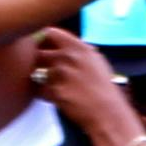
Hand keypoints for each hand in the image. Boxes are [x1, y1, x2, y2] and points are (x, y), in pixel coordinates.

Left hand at [32, 30, 145, 145]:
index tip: (45, 48)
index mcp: (79, 48)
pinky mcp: (53, 92)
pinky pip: (40, 89)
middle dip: (40, 61)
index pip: (50, 33)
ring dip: (45, 79)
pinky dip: (46, 94)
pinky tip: (60, 97)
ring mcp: (58, 75)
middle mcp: (67, 58)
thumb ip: (77, 50)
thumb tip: (61, 46)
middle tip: (47, 70)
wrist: (107, 112)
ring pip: (39, 72)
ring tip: (61, 87)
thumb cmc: (104, 88)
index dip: (44, 41)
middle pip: (39, 52)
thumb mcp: (96, 61)